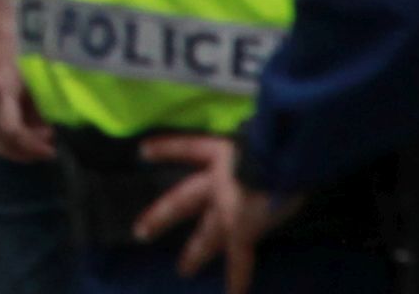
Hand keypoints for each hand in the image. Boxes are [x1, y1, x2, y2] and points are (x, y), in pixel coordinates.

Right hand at [0, 0, 53, 162]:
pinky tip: (28, 113)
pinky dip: (6, 122)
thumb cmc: (37, 29)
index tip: (56, 150)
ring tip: (40, 130)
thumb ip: (50, 104)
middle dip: (22, 152)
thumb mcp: (49, 69)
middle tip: (48, 147)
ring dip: (14, 139)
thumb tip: (56, 130)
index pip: (11, 135)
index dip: (34, 150)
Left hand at [130, 133, 290, 284]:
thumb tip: (269, 142)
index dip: (165, 149)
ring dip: (196, 254)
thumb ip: (256, 146)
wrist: (277, 162)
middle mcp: (217, 183)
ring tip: (184, 271)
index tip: (143, 151)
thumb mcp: (260, 138)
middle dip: (162, 217)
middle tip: (140, 233)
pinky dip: (238, 280)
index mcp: (220, 154)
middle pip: (182, 201)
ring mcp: (225, 210)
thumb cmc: (272, 142)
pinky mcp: (240, 231)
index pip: (187, 149)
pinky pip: (240, 261)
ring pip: (206, 236)